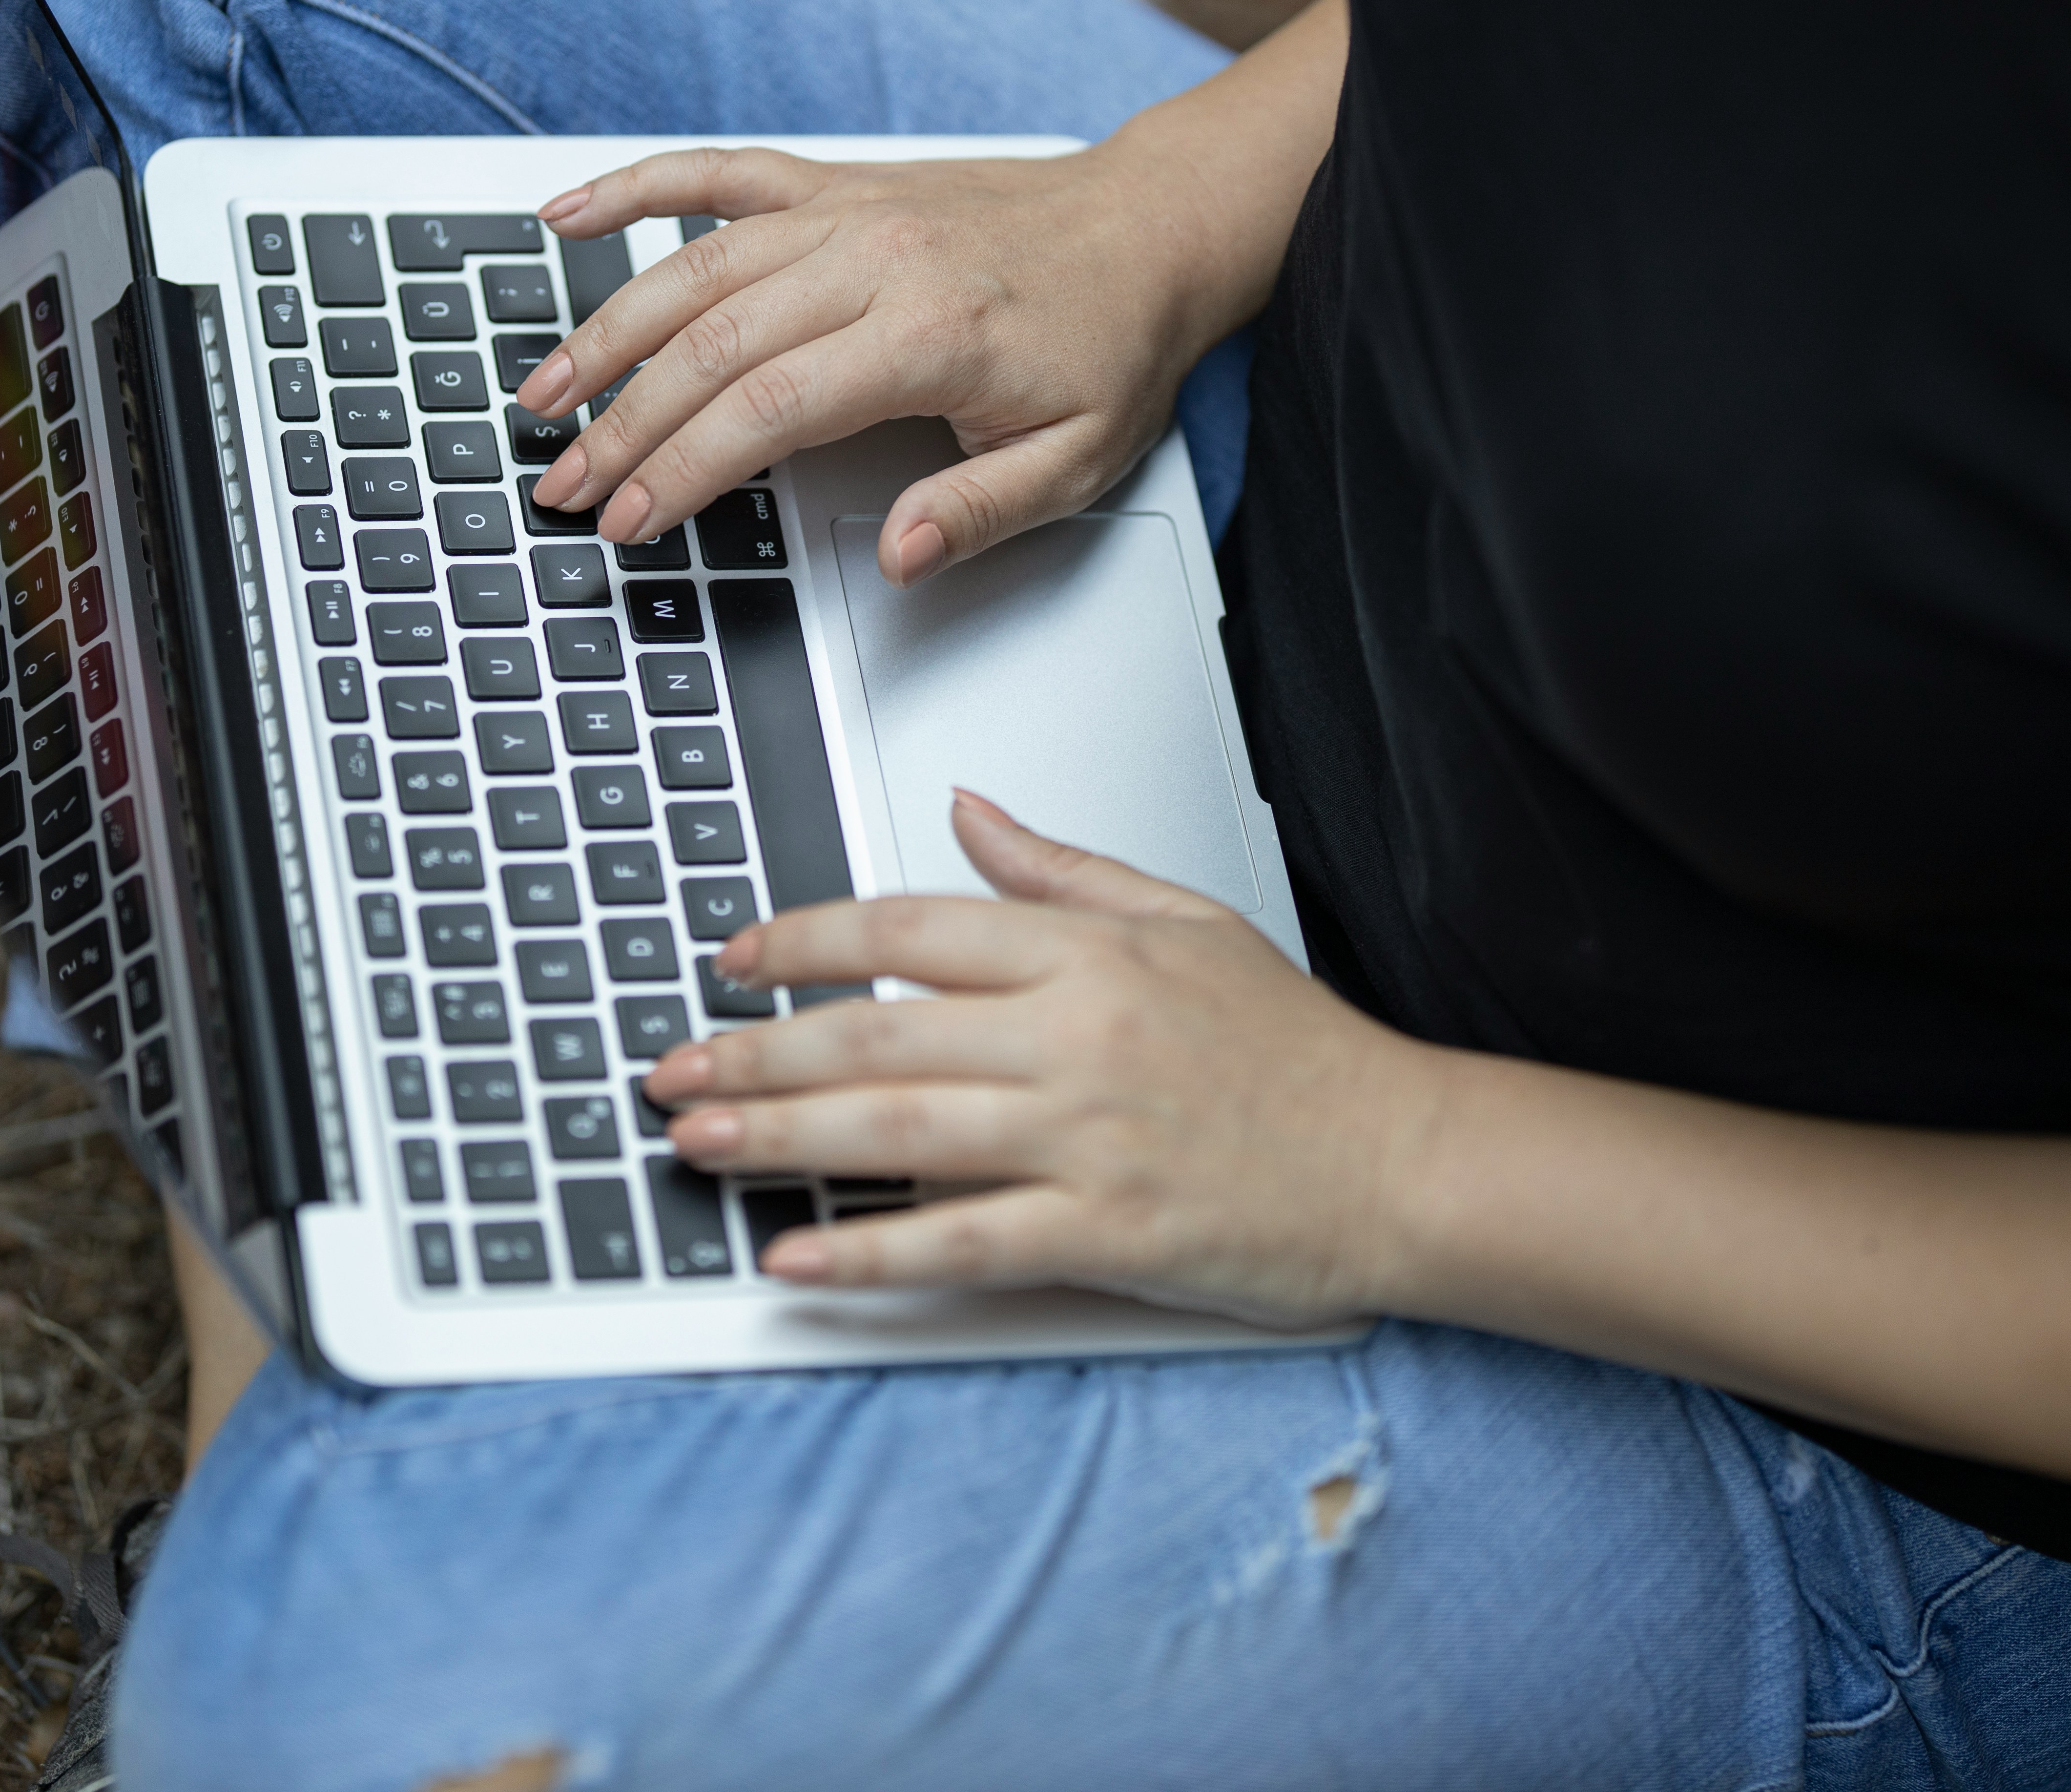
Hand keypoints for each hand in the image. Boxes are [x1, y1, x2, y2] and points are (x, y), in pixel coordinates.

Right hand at [523, 139, 1243, 586]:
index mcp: (928, 335)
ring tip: (540, 392)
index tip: (629, 521)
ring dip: (605, 328)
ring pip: (695, 266)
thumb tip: (899, 556)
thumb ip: (982, 512)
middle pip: (712, 345)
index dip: (684, 471)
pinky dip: (637, 186)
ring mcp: (848, 212)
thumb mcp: (1078, 459)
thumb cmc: (1112, 345)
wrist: (1151, 227)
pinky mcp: (837, 183)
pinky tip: (565, 213)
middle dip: (622, 422)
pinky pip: (720, 173)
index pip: (768, 408)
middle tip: (564, 484)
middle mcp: (875, 260)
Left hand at [638, 791, 1442, 1327]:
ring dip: (779, 1142)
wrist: (1404, 1160)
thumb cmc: (1299, 1050)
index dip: (804, 941)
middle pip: (877, 1036)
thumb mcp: (1187, 922)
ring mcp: (1089, 1140)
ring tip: (693, 1141)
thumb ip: (1062, 870)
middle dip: (754, 1053)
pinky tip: (795, 1260)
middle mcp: (1078, 1040)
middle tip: (666, 1069)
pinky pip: (962, 1242)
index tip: (735, 959)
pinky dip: (869, 1256)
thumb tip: (967, 811)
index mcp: (1090, 956)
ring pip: (898, 1135)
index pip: (911, 928)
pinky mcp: (1108, 1234)